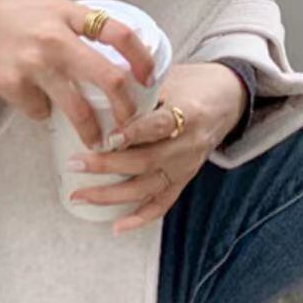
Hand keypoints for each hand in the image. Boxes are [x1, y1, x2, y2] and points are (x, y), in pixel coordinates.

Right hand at [0, 0, 157, 145]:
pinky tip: (32, 100)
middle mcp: (55, 38)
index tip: (148, 76)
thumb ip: (76, 26)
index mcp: (67, 13)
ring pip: (79, 109)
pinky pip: (40, 112)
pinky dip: (41, 112)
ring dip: (92, 131)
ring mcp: (34, 64)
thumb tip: (112, 53)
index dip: (141, 58)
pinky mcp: (13, 85)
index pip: (119, 34)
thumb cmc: (7, 15)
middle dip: (125, 108)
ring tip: (97, 140)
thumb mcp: (47, 8)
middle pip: (109, 78)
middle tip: (129, 122)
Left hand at [66, 62, 249, 235]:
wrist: (227, 98)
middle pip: (146, 161)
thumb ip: (140, 87)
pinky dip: (139, 218)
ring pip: (148, 187)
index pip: (159, 125)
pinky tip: (116, 226)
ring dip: (112, 195)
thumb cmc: (192, 83)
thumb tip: (98, 88)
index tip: (109, 137)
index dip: (135, 132)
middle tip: (75, 164)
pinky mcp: (185, 180)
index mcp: (188, 113)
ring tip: (80, 195)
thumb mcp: (171, 76)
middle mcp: (188, 145)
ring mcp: (186, 166)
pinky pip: (162, 204)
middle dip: (107, 165)